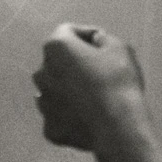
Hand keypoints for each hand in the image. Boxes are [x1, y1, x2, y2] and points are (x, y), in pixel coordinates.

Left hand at [33, 24, 147, 154]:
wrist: (119, 128)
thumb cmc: (119, 83)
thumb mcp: (119, 47)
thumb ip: (102, 38)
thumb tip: (95, 41)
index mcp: (56, 47)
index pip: (67, 32)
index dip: (87, 35)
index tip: (102, 45)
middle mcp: (42, 72)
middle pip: (57, 62)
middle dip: (75, 63)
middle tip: (100, 72)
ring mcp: (43, 103)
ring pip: (55, 90)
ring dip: (70, 89)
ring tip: (95, 96)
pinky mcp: (50, 129)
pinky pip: (60, 117)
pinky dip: (71, 116)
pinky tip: (90, 118)